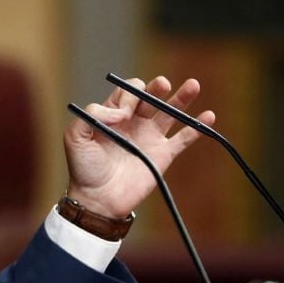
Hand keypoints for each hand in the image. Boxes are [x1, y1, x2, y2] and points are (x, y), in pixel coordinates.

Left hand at [63, 76, 214, 218]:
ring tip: (193, 85)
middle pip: (151, 97)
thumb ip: (92, 115)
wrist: (98, 199)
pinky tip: (208, 115)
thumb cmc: (83, 169)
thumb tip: (121, 111)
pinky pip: (183, 138)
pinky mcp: (163, 155)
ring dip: (182, 98)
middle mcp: (134, 123)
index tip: (123, 113)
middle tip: (162, 83)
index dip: (129, 96)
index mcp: (113, 116)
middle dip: (157, 88)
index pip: (128, 93)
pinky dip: (197, 127)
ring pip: (170, 112)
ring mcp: (150, 138)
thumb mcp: (75, 137)